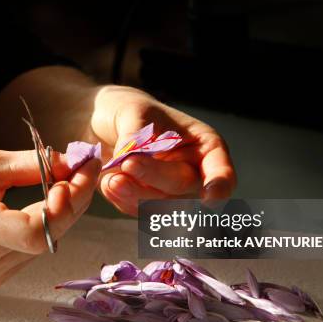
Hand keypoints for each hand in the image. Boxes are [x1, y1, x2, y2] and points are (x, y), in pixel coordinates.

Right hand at [0, 149, 100, 287]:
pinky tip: (51, 201)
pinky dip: (49, 224)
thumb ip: (31, 165)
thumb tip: (72, 163)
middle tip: (86, 167)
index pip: (36, 232)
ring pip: (49, 243)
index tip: (77, 171)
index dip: (65, 204)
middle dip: (75, 199)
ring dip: (65, 211)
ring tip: (70, 180)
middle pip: (50, 236)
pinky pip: (35, 249)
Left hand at [82, 85, 235, 215]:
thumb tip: (130, 160)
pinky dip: (122, 200)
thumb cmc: (127, 110)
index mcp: (204, 146)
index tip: (209, 198)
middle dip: (155, 176)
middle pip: (183, 187)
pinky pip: (138, 212)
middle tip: (128, 162)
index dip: (219, 186)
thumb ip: (135, 136)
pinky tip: (109, 183)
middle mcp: (193, 173)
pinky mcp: (147, 205)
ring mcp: (170, 193)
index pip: (221, 171)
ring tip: (112, 178)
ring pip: (160, 206)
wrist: (101, 124)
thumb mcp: (133, 111)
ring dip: (135, 194)